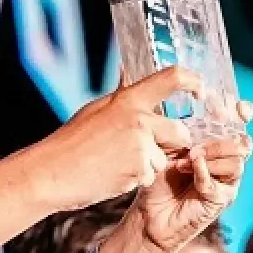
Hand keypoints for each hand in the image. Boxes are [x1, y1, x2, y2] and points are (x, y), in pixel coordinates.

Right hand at [26, 66, 197, 212]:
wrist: (51, 173)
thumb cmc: (70, 143)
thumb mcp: (96, 110)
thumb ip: (121, 97)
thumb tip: (128, 73)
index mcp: (128, 100)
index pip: (171, 78)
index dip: (193, 81)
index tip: (201, 91)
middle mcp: (139, 119)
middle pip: (180, 130)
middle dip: (173, 144)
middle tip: (147, 151)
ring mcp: (140, 145)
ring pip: (164, 158)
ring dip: (148, 165)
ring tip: (117, 164)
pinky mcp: (139, 169)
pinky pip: (151, 176)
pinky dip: (137, 179)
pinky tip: (114, 175)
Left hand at [129, 101, 252, 252]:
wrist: (150, 214)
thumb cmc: (159, 179)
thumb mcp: (165, 148)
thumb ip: (179, 131)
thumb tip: (183, 117)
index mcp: (216, 142)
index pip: (239, 123)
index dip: (241, 112)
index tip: (231, 107)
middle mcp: (225, 160)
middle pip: (244, 143)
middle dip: (222, 140)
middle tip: (197, 144)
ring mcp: (226, 181)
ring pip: (237, 163)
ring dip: (212, 158)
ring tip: (188, 159)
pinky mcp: (220, 200)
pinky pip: (221, 185)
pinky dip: (205, 174)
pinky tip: (189, 168)